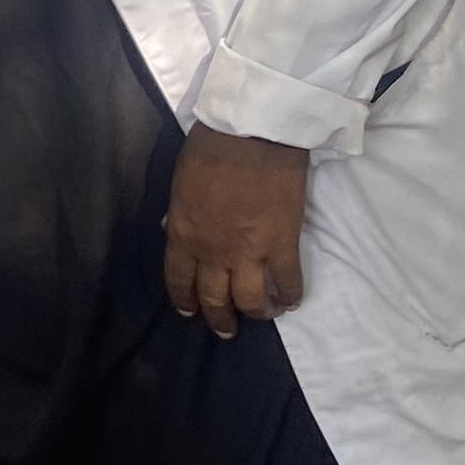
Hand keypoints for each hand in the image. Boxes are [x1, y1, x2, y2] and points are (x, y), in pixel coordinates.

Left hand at [163, 128, 308, 336]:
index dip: (186, 302)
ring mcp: (249, 252)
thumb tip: (172, 230)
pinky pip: (288, 282)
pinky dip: (291, 296)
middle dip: (220, 319)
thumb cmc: (210, 149)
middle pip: (215, 299)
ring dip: (256, 313)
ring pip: (250, 300)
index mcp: (183, 236)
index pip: (179, 282)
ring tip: (262, 314)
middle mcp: (213, 253)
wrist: (252, 134)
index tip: (192, 313)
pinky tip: (291, 301)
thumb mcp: (179, 184)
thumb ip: (177, 214)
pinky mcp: (283, 244)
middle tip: (226, 330)